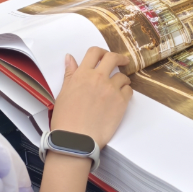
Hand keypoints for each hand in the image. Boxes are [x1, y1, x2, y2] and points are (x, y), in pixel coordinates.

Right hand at [39, 48, 132, 191]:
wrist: (76, 139)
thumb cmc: (65, 120)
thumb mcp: (63, 93)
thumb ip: (70, 74)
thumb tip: (69, 57)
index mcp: (82, 74)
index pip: (94, 53)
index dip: (101, 52)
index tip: (105, 56)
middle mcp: (98, 78)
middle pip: (113, 58)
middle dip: (119, 58)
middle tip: (122, 62)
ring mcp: (111, 90)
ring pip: (123, 76)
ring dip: (122, 80)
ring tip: (119, 88)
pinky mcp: (121, 102)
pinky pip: (129, 91)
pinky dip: (126, 92)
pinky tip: (120, 99)